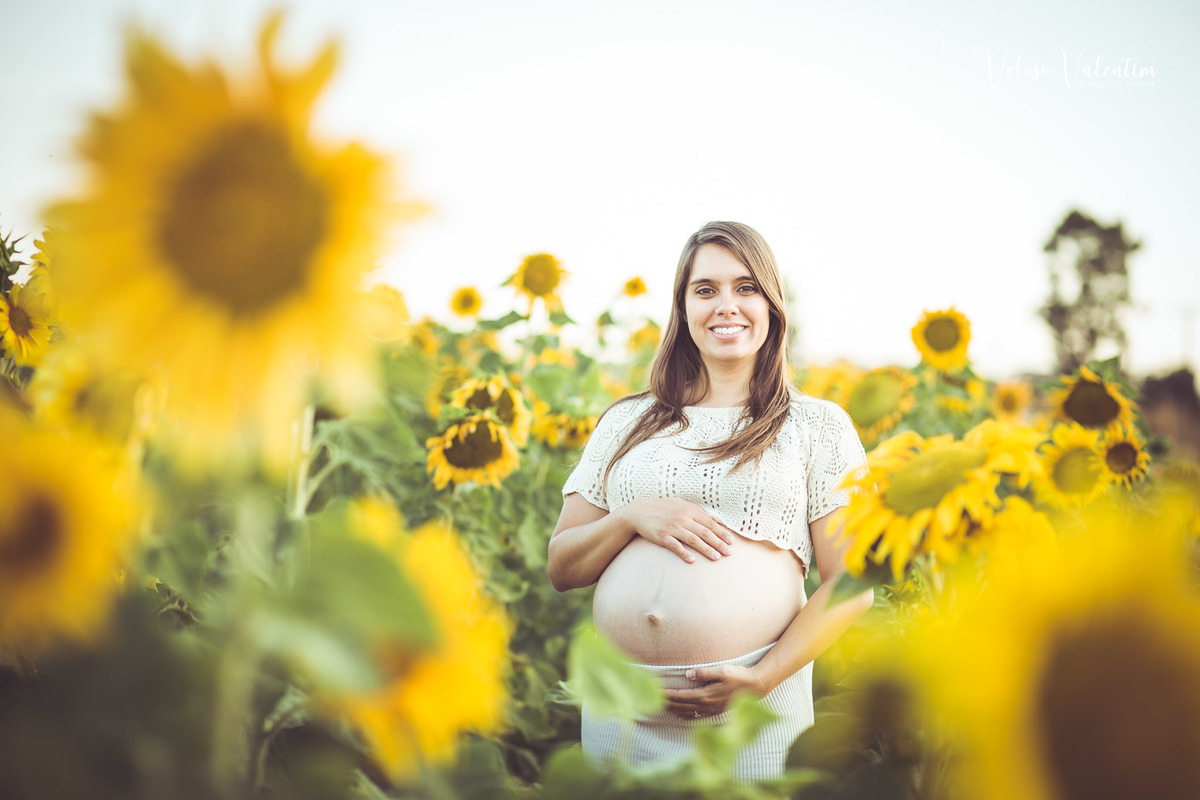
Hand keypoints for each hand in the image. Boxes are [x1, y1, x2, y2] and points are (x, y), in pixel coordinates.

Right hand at [619, 498, 735, 562]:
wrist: (638, 512)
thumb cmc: (661, 508)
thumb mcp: (679, 503)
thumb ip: (695, 509)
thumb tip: (710, 517)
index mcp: (688, 510)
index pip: (709, 522)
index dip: (721, 532)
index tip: (731, 542)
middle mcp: (682, 518)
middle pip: (704, 532)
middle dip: (718, 543)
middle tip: (729, 553)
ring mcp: (672, 527)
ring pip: (693, 540)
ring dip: (706, 549)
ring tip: (716, 558)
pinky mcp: (662, 536)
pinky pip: (675, 546)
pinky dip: (684, 553)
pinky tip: (692, 561)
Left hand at [664, 665, 765, 718]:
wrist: (755, 688)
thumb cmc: (739, 676)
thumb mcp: (722, 670)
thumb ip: (704, 672)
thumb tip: (687, 674)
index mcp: (706, 695)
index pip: (681, 696)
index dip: (668, 694)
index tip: (656, 690)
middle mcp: (707, 705)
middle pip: (682, 705)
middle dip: (667, 702)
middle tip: (653, 698)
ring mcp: (711, 710)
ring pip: (687, 712)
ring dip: (673, 709)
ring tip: (661, 706)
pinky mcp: (716, 712)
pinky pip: (697, 717)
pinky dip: (686, 716)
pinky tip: (679, 716)